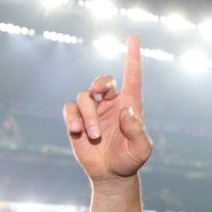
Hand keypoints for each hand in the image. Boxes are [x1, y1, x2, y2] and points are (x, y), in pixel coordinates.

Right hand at [62, 36, 152, 182]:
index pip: (132, 76)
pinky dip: (73, 117)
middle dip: (100, 81)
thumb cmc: (130, 159)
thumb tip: (127, 111)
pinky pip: (70, 109)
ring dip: (88, 115)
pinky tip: (78, 131)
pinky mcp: (76, 120)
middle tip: (99, 92)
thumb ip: (137, 131)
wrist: (111, 174)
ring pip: (84, 96)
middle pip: (103, 79)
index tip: (133, 37)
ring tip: (95, 135)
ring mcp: (93, 111)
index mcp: (130, 104)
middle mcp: (111, 103)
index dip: (133, 56)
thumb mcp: (141, 149)